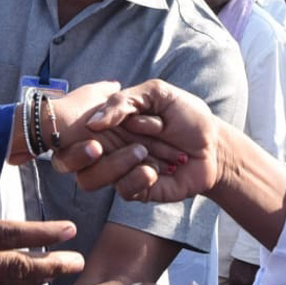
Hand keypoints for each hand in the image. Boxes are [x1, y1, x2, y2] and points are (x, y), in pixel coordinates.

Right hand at [58, 79, 233, 201]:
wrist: (214, 142)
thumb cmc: (186, 115)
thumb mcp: (156, 93)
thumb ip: (123, 101)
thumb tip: (93, 123)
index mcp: (109, 123)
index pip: (73, 134)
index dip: (71, 136)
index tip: (87, 132)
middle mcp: (109, 148)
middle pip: (74, 161)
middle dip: (89, 153)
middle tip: (105, 145)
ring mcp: (122, 170)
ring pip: (93, 179)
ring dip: (118, 163)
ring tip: (143, 152)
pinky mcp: (139, 190)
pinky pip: (123, 191)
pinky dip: (137, 178)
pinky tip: (155, 170)